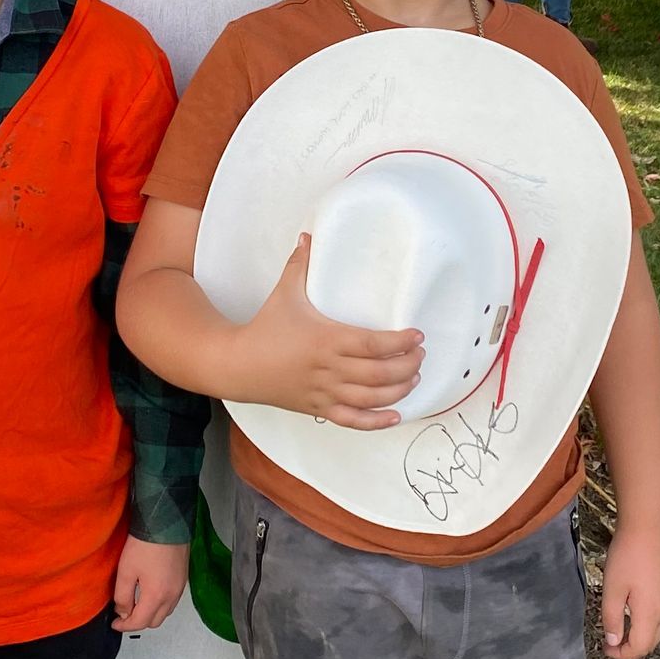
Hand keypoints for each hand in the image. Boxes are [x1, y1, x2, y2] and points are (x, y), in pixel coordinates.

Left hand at [112, 537, 188, 631]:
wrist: (166, 523)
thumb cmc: (144, 546)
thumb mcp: (125, 571)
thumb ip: (122, 596)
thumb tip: (123, 612)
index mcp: (156, 597)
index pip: (140, 622)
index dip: (125, 626)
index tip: (114, 623)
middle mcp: (171, 597)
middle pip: (154, 622)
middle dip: (138, 622)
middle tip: (124, 614)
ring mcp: (180, 588)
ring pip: (165, 612)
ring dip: (151, 614)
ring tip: (136, 605)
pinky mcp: (183, 579)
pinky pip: (172, 601)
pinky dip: (160, 604)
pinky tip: (150, 594)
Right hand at [231, 234, 422, 427]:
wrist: (238, 365)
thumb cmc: (264, 329)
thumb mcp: (284, 293)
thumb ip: (299, 265)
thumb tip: (307, 237)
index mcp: (326, 340)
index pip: (372, 344)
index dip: (400, 342)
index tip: (417, 335)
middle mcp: (329, 369)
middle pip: (379, 373)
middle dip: (407, 365)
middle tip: (421, 355)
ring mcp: (325, 392)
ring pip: (371, 398)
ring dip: (399, 390)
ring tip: (414, 377)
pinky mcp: (319, 408)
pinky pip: (353, 420)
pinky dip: (376, 421)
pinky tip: (395, 415)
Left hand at [598, 525, 659, 658]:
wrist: (650, 526)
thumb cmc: (627, 556)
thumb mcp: (612, 588)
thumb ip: (612, 618)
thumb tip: (614, 642)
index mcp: (650, 614)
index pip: (639, 648)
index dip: (622, 655)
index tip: (606, 649)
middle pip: (652, 642)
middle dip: (632, 649)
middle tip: (612, 643)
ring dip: (642, 637)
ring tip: (623, 631)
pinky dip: (651, 624)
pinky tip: (638, 613)